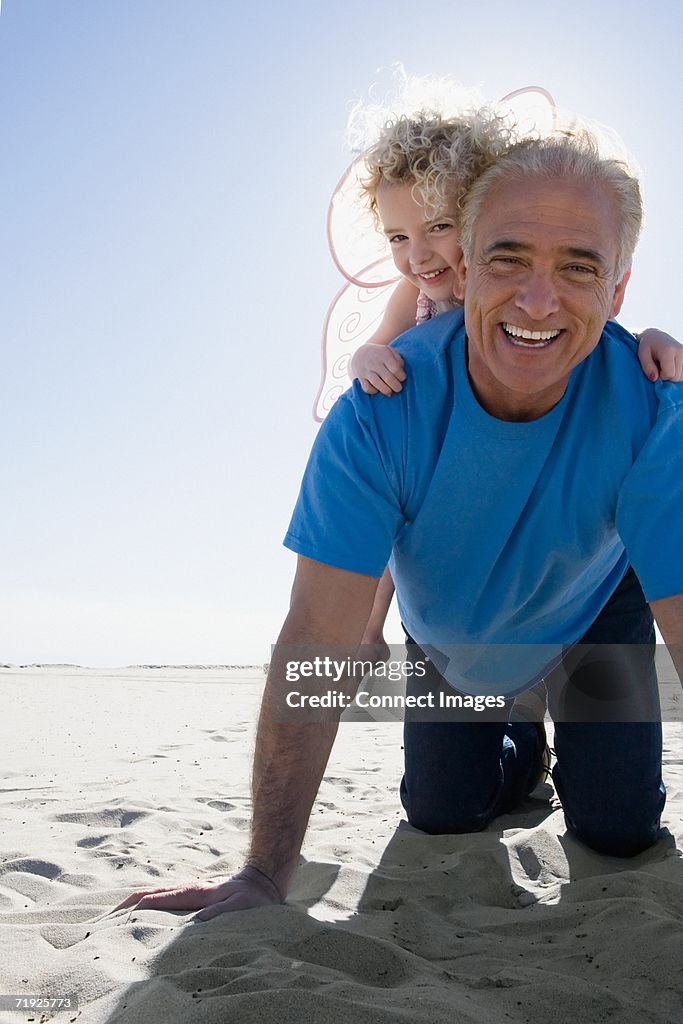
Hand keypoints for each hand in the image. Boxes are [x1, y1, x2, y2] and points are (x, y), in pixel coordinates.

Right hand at [111, 866, 283, 921]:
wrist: (262, 881)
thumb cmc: (251, 899)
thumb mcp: (238, 906)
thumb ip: (219, 913)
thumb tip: (196, 924)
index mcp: (189, 893)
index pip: (152, 900)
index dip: (130, 911)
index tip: (109, 922)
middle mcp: (183, 890)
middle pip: (145, 896)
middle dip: (121, 908)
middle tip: (99, 924)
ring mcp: (186, 892)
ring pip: (151, 897)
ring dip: (130, 907)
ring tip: (110, 921)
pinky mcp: (190, 897)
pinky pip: (161, 901)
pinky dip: (144, 907)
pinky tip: (138, 917)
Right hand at [351, 343, 406, 395]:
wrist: (360, 355)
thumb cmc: (381, 355)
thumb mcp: (390, 352)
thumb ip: (398, 360)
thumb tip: (401, 372)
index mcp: (384, 354)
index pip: (395, 369)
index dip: (401, 377)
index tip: (402, 378)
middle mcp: (374, 362)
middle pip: (388, 378)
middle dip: (396, 386)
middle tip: (398, 388)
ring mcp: (366, 370)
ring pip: (377, 383)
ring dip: (386, 390)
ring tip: (390, 392)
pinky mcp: (360, 378)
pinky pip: (367, 388)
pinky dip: (373, 391)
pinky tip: (378, 389)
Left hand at [637, 328, 682, 381]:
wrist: (656, 336)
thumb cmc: (647, 346)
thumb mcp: (642, 355)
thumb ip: (648, 367)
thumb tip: (654, 378)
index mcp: (669, 350)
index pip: (669, 374)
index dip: (660, 375)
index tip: (655, 368)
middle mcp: (681, 351)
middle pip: (676, 377)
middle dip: (666, 376)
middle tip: (659, 366)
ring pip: (681, 377)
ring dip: (672, 375)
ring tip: (665, 365)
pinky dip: (677, 373)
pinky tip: (671, 366)